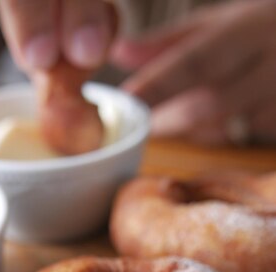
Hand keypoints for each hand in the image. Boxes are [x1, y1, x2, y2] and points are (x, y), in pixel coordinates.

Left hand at [112, 0, 275, 144]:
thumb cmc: (261, 32)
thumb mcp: (222, 23)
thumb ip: (170, 41)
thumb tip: (118, 52)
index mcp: (247, 30)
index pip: (195, 62)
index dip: (158, 84)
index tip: (127, 101)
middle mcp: (270, 65)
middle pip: (207, 106)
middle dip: (167, 120)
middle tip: (140, 126)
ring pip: (225, 130)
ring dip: (197, 131)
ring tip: (178, 119)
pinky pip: (245, 141)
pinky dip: (225, 136)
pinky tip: (227, 121)